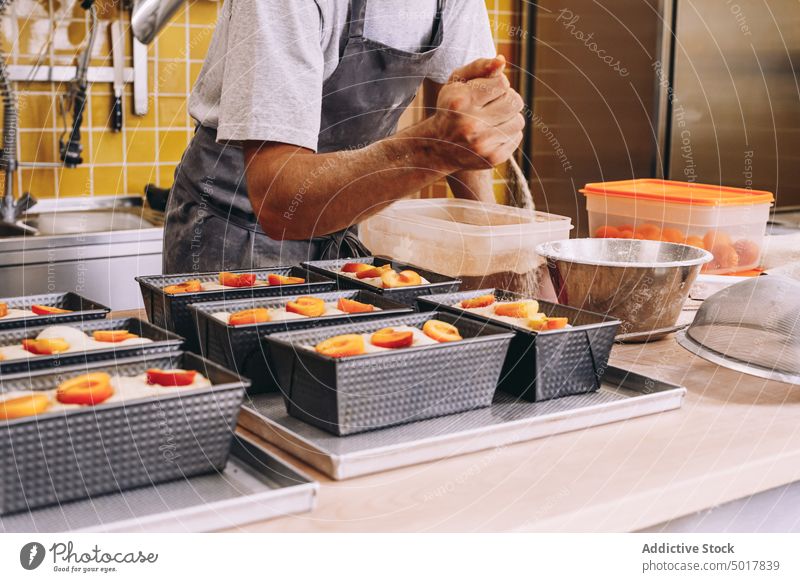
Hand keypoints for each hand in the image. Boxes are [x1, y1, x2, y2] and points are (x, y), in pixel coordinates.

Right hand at [431, 55, 524, 169]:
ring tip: (493, 119)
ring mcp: (483, 144)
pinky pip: (517, 137)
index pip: (502, 83)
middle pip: (515, 101)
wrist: (439, 147)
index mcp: (461, 102)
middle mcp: (471, 125)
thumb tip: (502, 60)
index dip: (498, 84)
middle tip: (492, 104)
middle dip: (507, 99)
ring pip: (519, 120)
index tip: (487, 90)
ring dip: (509, 117)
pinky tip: (492, 133)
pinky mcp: (493, 158)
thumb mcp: (456, 82)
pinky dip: (508, 133)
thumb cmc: (451, 108)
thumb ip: (479, 67)